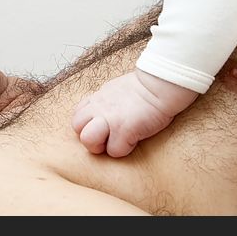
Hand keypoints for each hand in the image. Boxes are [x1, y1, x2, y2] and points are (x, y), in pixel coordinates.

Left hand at [72, 70, 197, 156]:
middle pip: (77, 127)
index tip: (102, 127)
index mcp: (97, 98)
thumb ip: (104, 102)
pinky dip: (125, 149)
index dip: (87, 125)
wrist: (159, 84)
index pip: (77, 116)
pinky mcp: (124, 130)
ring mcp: (110, 119)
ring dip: (101, 146)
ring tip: (117, 142)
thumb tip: (103, 113)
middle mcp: (99, 108)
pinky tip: (135, 139)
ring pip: (87, 140)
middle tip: (108, 138)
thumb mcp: (115, 89)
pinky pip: (115, 151)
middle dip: (90, 138)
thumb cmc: (143, 88)